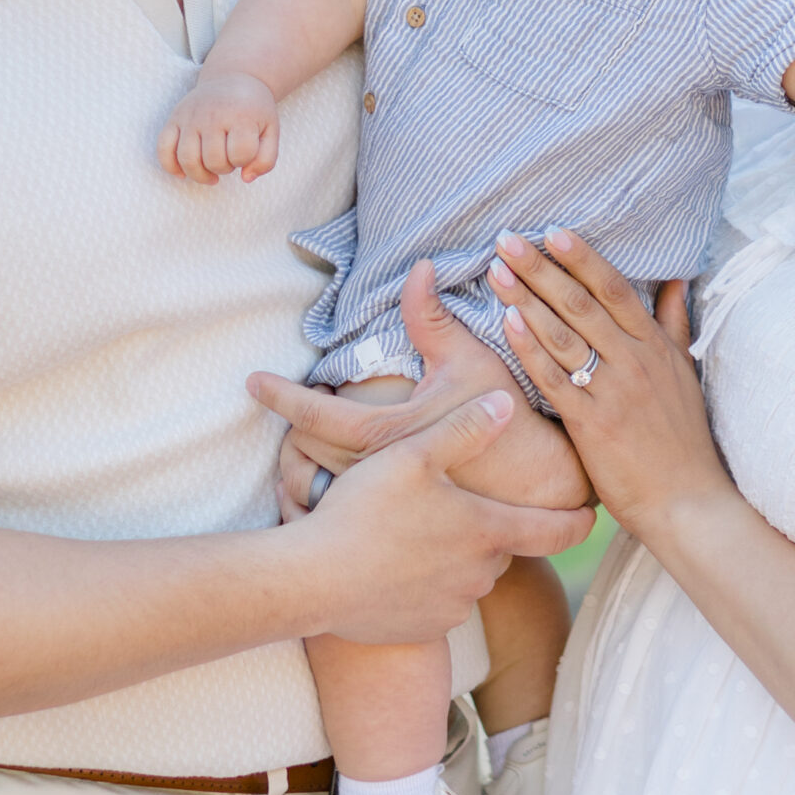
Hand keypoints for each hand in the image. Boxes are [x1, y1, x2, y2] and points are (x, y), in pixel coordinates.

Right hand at [157, 72, 279, 184]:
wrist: (234, 78)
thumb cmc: (253, 110)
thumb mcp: (271, 130)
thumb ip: (266, 159)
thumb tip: (245, 178)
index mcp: (240, 116)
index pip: (242, 154)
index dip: (245, 161)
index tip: (247, 152)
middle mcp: (213, 115)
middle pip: (214, 161)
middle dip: (225, 168)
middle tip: (230, 159)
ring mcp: (191, 116)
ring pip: (188, 160)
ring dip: (201, 174)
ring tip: (211, 170)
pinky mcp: (175, 118)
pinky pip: (163, 148)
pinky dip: (171, 166)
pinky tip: (183, 173)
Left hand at [249, 259, 591, 514]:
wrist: (542, 491)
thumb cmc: (510, 422)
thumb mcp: (470, 362)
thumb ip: (432, 318)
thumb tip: (418, 267)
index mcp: (384, 435)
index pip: (312, 414)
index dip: (279, 395)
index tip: (252, 381)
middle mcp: (374, 476)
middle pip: (302, 453)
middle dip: (291, 431)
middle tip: (296, 408)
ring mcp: (381, 506)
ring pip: (313, 487)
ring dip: (302, 462)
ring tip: (306, 441)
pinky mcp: (391, 527)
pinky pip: (335, 516)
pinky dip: (320, 496)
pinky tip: (329, 483)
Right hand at [280, 390, 594, 643]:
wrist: (315, 579)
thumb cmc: (364, 511)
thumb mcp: (414, 454)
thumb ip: (465, 428)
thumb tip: (507, 403)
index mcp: (488, 530)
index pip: (557, 530)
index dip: (579, 520)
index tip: (590, 513)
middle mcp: (482, 574)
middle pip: (502, 547)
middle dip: (487, 528)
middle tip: (452, 507)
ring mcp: (454, 606)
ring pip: (470, 576)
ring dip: (454, 557)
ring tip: (412, 535)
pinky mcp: (425, 630)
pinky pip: (439, 603)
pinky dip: (427, 586)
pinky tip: (394, 567)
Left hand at [485, 230, 730, 547]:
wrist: (688, 503)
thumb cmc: (683, 441)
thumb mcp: (685, 375)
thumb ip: (674, 325)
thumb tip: (677, 280)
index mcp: (655, 346)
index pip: (615, 289)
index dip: (582, 258)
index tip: (552, 231)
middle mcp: (635, 361)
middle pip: (582, 302)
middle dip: (541, 268)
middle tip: (507, 239)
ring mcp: (614, 392)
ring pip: (564, 334)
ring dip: (527, 298)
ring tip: (497, 272)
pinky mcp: (593, 425)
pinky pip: (556, 379)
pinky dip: (531, 349)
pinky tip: (507, 323)